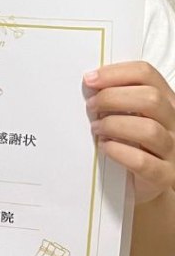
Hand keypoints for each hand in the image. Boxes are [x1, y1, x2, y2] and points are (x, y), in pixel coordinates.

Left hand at [84, 62, 174, 205]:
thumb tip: (90, 83)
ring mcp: (173, 150)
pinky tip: (105, 147)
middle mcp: (174, 122)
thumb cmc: (133, 143)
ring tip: (96, 128)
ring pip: (149, 130)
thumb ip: (118, 97)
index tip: (90, 80)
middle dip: (113, 98)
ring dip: (114, 125)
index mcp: (166, 101)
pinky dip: (119, 151)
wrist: (144, 182)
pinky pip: (143, 162)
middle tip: (91, 106)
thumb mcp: (130, 115)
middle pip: (150, 99)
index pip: (146, 74)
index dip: (115, 73)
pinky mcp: (165, 176)